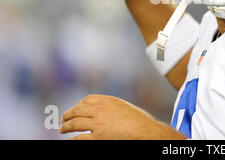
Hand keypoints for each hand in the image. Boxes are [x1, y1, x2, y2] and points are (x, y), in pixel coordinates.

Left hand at [59, 94, 185, 139]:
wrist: (146, 131)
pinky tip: (70, 141)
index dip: (79, 104)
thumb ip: (113, 108)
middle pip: (78, 110)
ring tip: (63, 129)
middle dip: (68, 114)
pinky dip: (72, 139)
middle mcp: (101, 110)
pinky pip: (79, 138)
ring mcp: (98, 123)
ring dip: (66, 126)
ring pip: (74, 123)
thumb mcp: (125, 108)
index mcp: (108, 101)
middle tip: (64, 119)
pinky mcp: (98, 137)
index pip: (87, 99)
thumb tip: (106, 112)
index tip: (76, 109)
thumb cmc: (140, 122)